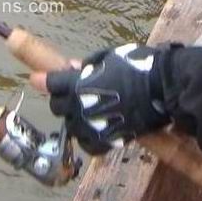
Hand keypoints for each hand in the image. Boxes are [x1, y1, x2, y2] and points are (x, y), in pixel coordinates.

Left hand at [36, 43, 170, 154]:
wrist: (164, 88)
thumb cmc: (138, 66)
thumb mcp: (111, 57)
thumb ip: (89, 65)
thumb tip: (73, 68)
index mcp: (78, 84)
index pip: (51, 84)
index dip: (44, 80)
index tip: (37, 78)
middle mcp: (79, 108)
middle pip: (57, 107)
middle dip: (63, 99)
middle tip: (77, 93)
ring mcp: (91, 127)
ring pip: (71, 126)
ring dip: (76, 117)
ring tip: (91, 110)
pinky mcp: (105, 142)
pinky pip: (87, 144)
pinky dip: (88, 137)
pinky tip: (96, 129)